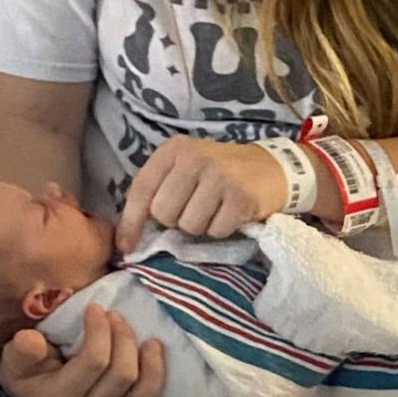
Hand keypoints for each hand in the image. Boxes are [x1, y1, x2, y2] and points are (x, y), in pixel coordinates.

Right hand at [0, 305, 164, 396]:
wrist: (32, 384)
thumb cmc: (26, 365)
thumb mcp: (14, 357)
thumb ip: (21, 350)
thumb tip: (29, 340)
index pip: (94, 363)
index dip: (100, 330)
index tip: (94, 307)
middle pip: (122, 374)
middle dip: (122, 337)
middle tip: (112, 314)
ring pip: (140, 389)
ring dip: (144, 355)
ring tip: (134, 329)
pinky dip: (156, 373)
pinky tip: (154, 347)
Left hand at [118, 136, 286, 250]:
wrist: (271, 168)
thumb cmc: (220, 172)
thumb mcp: (185, 168)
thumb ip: (159, 190)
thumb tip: (128, 236)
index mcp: (174, 149)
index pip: (142, 189)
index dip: (131, 222)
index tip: (126, 247)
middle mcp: (195, 158)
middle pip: (164, 213)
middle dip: (176, 220)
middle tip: (195, 208)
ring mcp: (219, 176)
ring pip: (189, 226)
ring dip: (201, 226)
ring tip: (215, 209)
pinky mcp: (240, 197)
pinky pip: (216, 231)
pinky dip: (222, 229)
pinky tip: (231, 213)